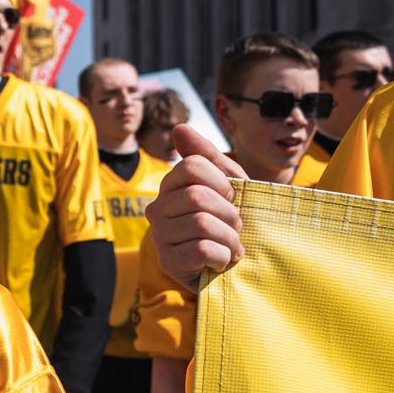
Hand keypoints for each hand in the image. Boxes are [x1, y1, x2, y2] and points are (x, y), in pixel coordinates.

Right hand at [146, 125, 246, 290]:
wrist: (236, 264)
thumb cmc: (230, 220)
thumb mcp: (227, 184)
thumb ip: (206, 155)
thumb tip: (179, 128)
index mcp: (170, 185)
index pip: (192, 166)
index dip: (222, 182)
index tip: (230, 197)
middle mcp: (157, 208)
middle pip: (197, 196)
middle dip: (229, 213)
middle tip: (235, 226)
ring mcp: (160, 236)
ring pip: (202, 223)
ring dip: (230, 238)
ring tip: (232, 246)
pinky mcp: (168, 262)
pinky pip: (202, 249)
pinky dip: (223, 257)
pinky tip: (222, 262)